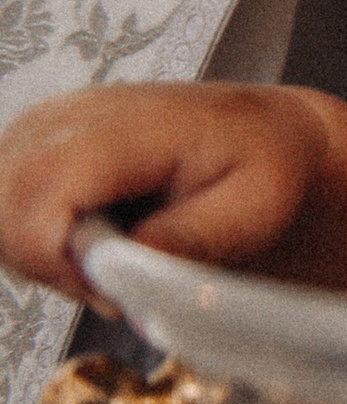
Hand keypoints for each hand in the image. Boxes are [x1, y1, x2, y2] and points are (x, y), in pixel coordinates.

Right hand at [0, 85, 332, 299]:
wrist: (260, 134)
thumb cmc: (263, 166)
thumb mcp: (257, 207)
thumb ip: (192, 240)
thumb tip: (128, 277)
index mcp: (135, 124)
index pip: (43, 184)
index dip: (54, 252)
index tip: (107, 287)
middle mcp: (74, 115)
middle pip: (4, 199)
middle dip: (43, 261)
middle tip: (111, 283)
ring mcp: (46, 125)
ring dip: (37, 253)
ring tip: (107, 259)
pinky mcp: (33, 143)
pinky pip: (1, 205)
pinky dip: (33, 239)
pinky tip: (88, 241)